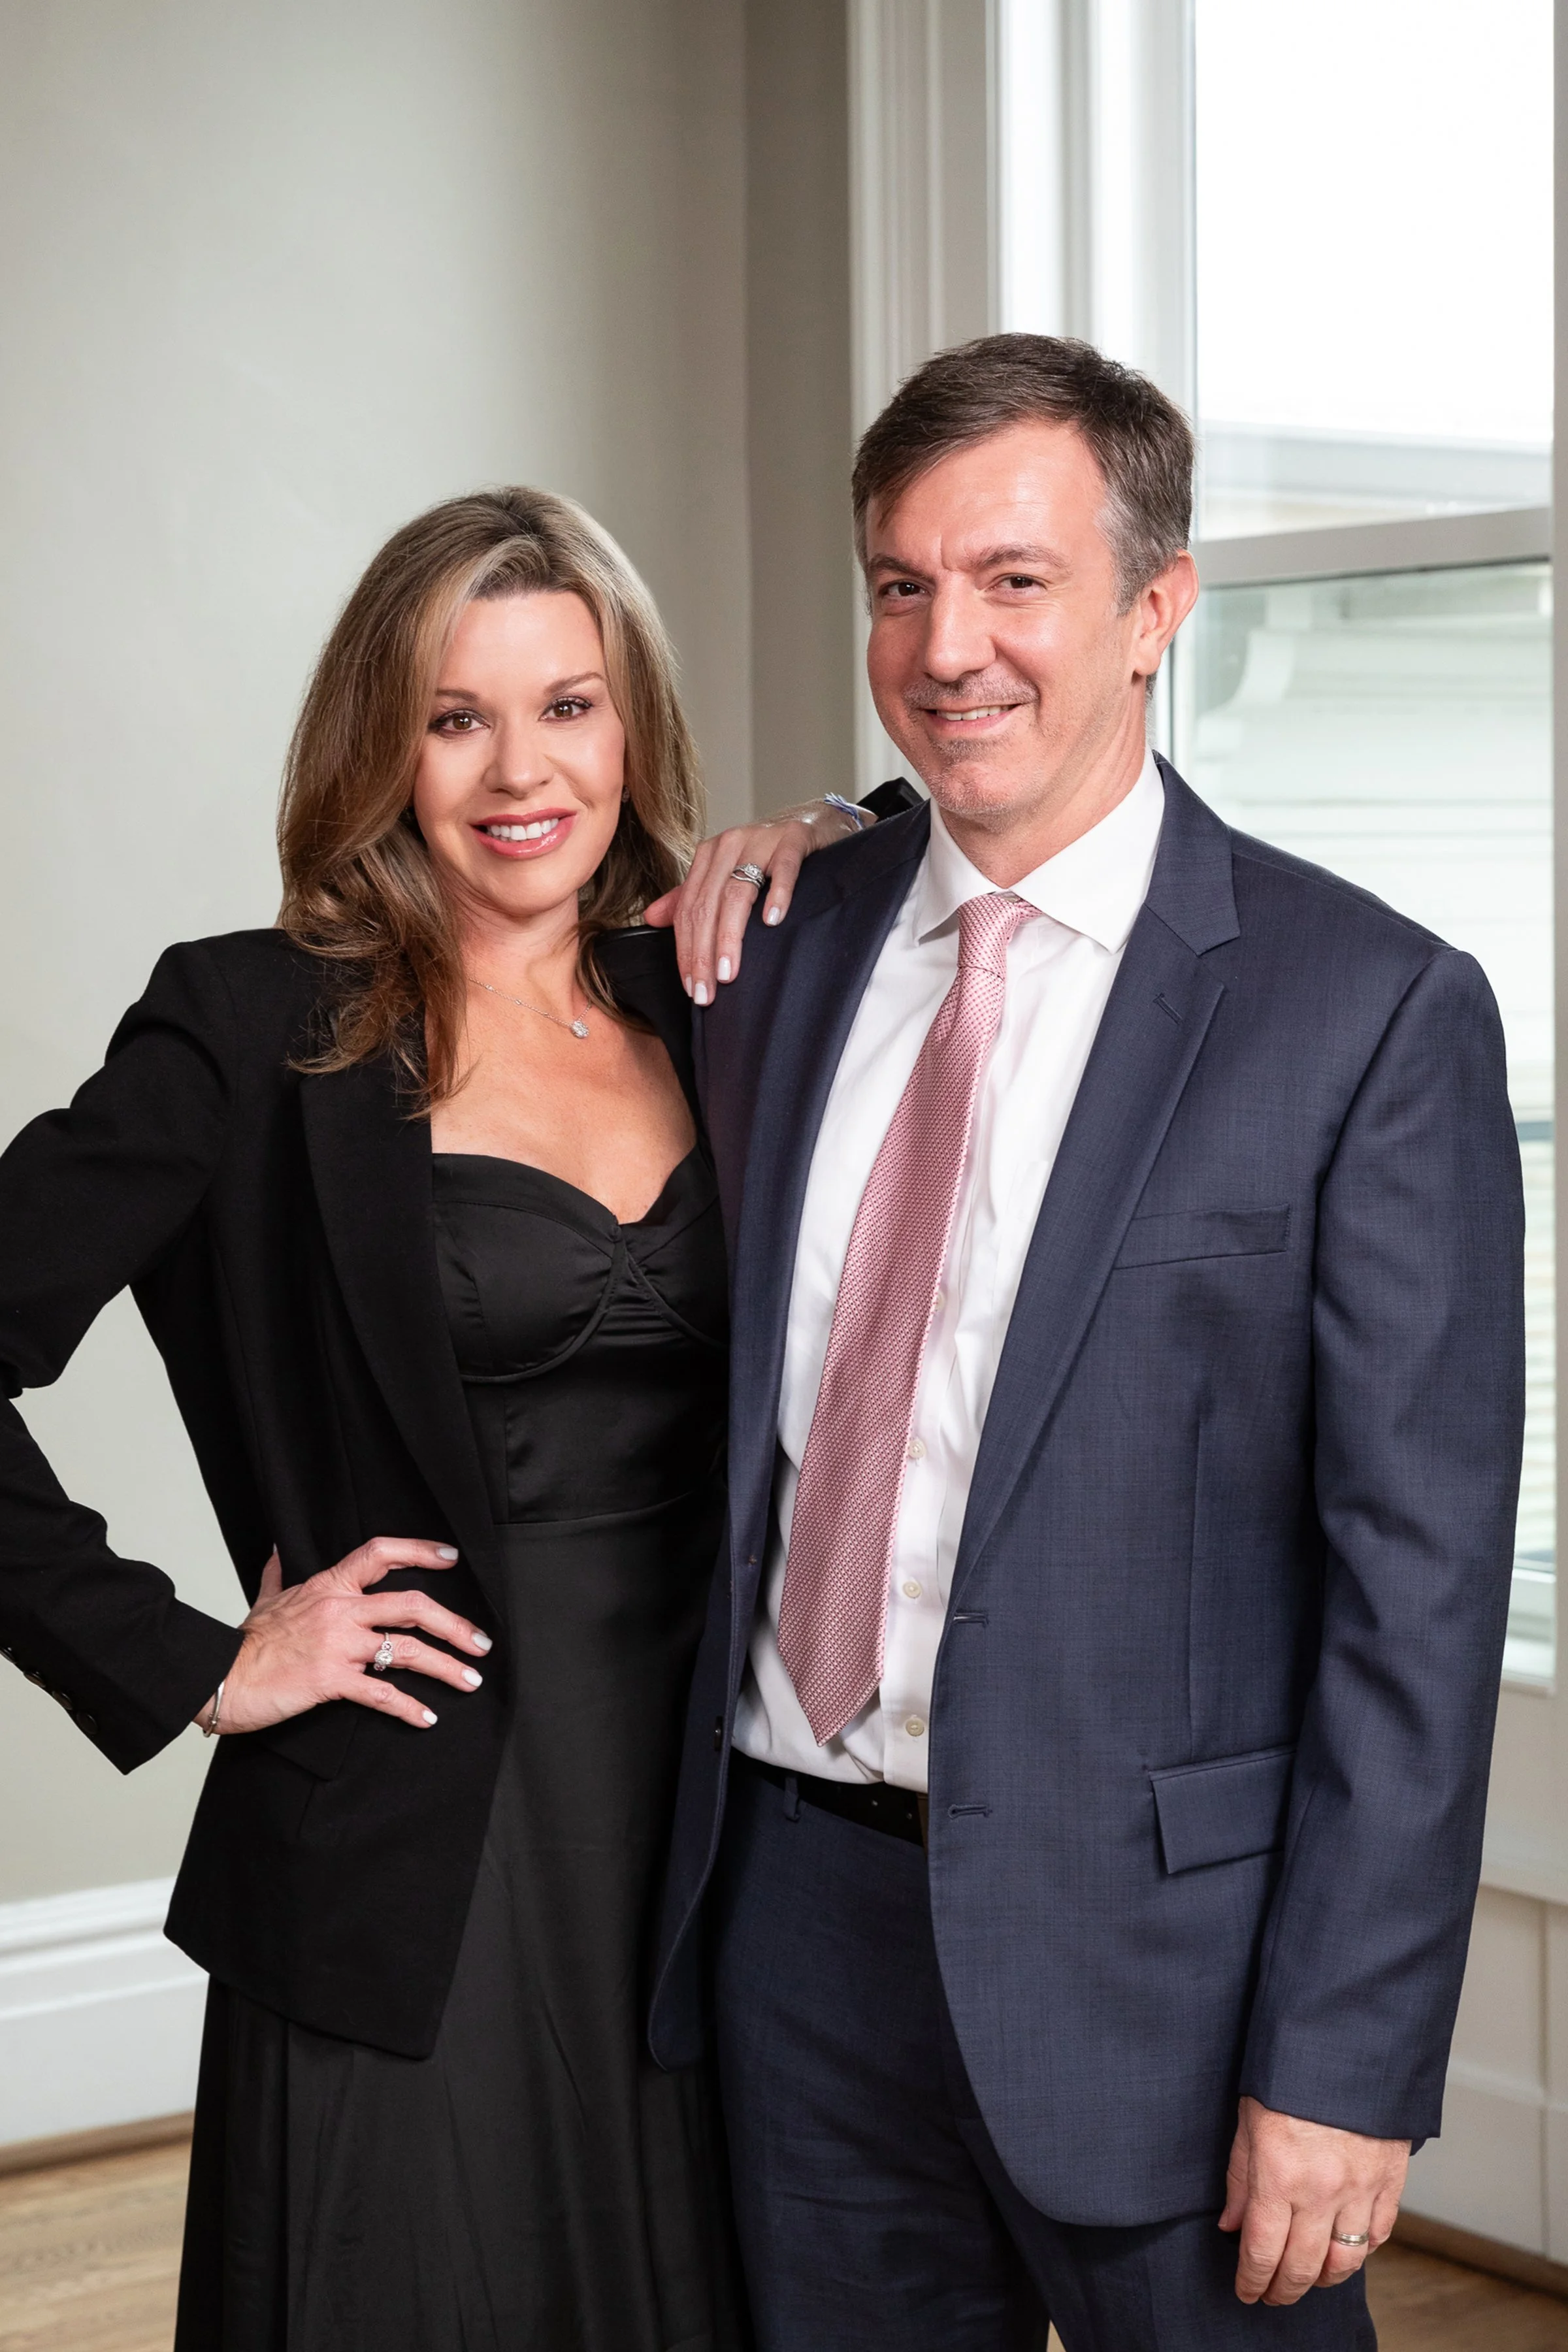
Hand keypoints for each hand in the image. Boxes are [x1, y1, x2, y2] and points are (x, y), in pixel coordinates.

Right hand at [197, 1539, 492, 1735]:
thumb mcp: (265, 1600)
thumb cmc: (243, 1643)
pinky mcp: (330, 1680)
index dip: (420, 1551)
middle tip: (481, 1642)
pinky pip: (381, 1693)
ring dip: (445, 1666)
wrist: (217, 1676)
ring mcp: (337, 1645)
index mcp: (328, 1585)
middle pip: (412, 1605)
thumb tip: (278, 1551)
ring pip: (406, 1649)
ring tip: (470, 1681)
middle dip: (454, 1624)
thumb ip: (278, 1574)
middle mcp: (339, 1609)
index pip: (380, 1554)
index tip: (452, 1558)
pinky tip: (427, 1717)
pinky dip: (408, 1707)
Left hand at [643, 799, 868, 1001]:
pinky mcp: (793, 840)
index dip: (685, 951)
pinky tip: (772, 921)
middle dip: (703, 954)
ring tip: (728, 973)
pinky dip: (777, 895)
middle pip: (707, 905)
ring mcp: (761, 840)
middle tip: (707, 991)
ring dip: (729, 937)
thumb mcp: (724, 874)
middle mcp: (728, 845)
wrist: (811, 822)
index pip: (687, 910)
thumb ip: (688, 897)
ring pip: (737, 893)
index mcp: (708, 856)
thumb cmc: (766, 855)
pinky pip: (783, 869)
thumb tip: (651, 918)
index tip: (691, 987)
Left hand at [1221, 2095, 1407, 2304]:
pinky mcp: (1390, 2180)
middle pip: (1302, 2267)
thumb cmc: (1288, 2074)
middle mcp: (1321, 2190)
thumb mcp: (1248, 2119)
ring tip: (1307, 2279)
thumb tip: (1231, 2225)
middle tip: (1272, 2294)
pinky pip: (1379, 2234)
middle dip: (1283, 2289)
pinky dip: (1362, 2251)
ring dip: (1322, 2279)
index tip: (1246, 2291)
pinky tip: (1345, 2251)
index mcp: (1279, 2175)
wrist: (1344, 2041)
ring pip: (1344, 2261)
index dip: (1252, 2280)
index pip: (1262, 2251)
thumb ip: (1239, 2178)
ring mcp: (1360, 2189)